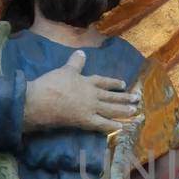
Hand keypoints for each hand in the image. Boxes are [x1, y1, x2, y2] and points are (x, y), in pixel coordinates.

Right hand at [23, 50, 138, 133]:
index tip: (123, 84)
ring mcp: (90, 108)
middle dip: (124, 97)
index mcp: (86, 81)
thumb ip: (75, 62)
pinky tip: (120, 127)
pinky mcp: (85, 121)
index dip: (113, 82)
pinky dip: (111, 126)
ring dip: (123, 110)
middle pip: (111, 96)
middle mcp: (92, 94)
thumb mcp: (65, 69)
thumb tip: (81, 51)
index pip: (103, 81)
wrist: (41, 101)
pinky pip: (101, 124)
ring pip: (110, 109)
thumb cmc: (51, 84)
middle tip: (137, 99)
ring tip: (134, 111)